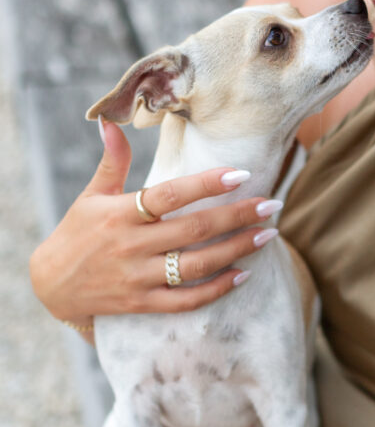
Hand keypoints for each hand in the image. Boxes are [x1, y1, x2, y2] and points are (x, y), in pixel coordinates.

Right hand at [29, 121, 278, 324]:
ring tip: (267, 235)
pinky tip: (243, 274)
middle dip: (237, 216)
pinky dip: (217, 289)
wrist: (50, 286)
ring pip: (196, 265)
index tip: (241, 174)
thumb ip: (111, 161)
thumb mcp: (90, 195)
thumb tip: (110, 122)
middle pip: (193, 229)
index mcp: (120, 213)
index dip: (206, 183)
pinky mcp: (142, 304)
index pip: (169, 195)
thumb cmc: (77, 233)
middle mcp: (131, 245)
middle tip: (272, 205)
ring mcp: (138, 277)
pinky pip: (186, 301)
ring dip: (237, 250)